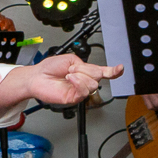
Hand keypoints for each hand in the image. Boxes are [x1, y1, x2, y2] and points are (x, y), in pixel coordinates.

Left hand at [0, 53, 123, 111]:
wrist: (37, 77)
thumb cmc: (49, 68)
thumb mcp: (70, 60)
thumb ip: (85, 65)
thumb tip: (92, 72)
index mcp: (85, 71)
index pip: (104, 72)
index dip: (114, 71)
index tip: (120, 69)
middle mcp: (85, 81)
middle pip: (98, 76)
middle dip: (86, 70)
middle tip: (72, 69)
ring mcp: (80, 90)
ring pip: (92, 84)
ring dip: (80, 76)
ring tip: (68, 75)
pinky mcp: (74, 98)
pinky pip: (83, 90)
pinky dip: (77, 82)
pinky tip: (69, 79)